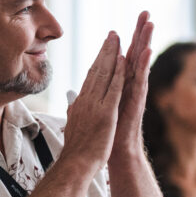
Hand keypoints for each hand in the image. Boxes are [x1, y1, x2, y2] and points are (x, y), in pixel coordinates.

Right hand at [60, 31, 125, 170]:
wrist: (76, 163)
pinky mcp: (106, 112)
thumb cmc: (77, 148)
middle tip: (112, 34)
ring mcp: (96, 105)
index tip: (104, 46)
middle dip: (105, 50)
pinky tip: (124, 60)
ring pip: (105, 74)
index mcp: (81, 101)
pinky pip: (114, 89)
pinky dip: (119, 73)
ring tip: (118, 38)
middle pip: (97, 69)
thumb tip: (71, 98)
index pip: (91, 75)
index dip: (98, 59)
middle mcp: (87, 99)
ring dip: (112, 54)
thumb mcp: (74, 122)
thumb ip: (74, 108)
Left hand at [110, 11, 153, 159]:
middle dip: (140, 32)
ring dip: (145, 42)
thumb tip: (93, 80)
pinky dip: (144, 64)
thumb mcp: (101, 104)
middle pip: (136, 52)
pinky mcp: (137, 99)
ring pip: (141, 62)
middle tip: (145, 13)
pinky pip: (141, 78)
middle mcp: (130, 83)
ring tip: (151, 24)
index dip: (127, 37)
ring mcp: (135, 90)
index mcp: (121, 81)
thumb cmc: (109, 128)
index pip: (124, 54)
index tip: (133, 19)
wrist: (115, 149)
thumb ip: (100, 90)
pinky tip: (147, 50)